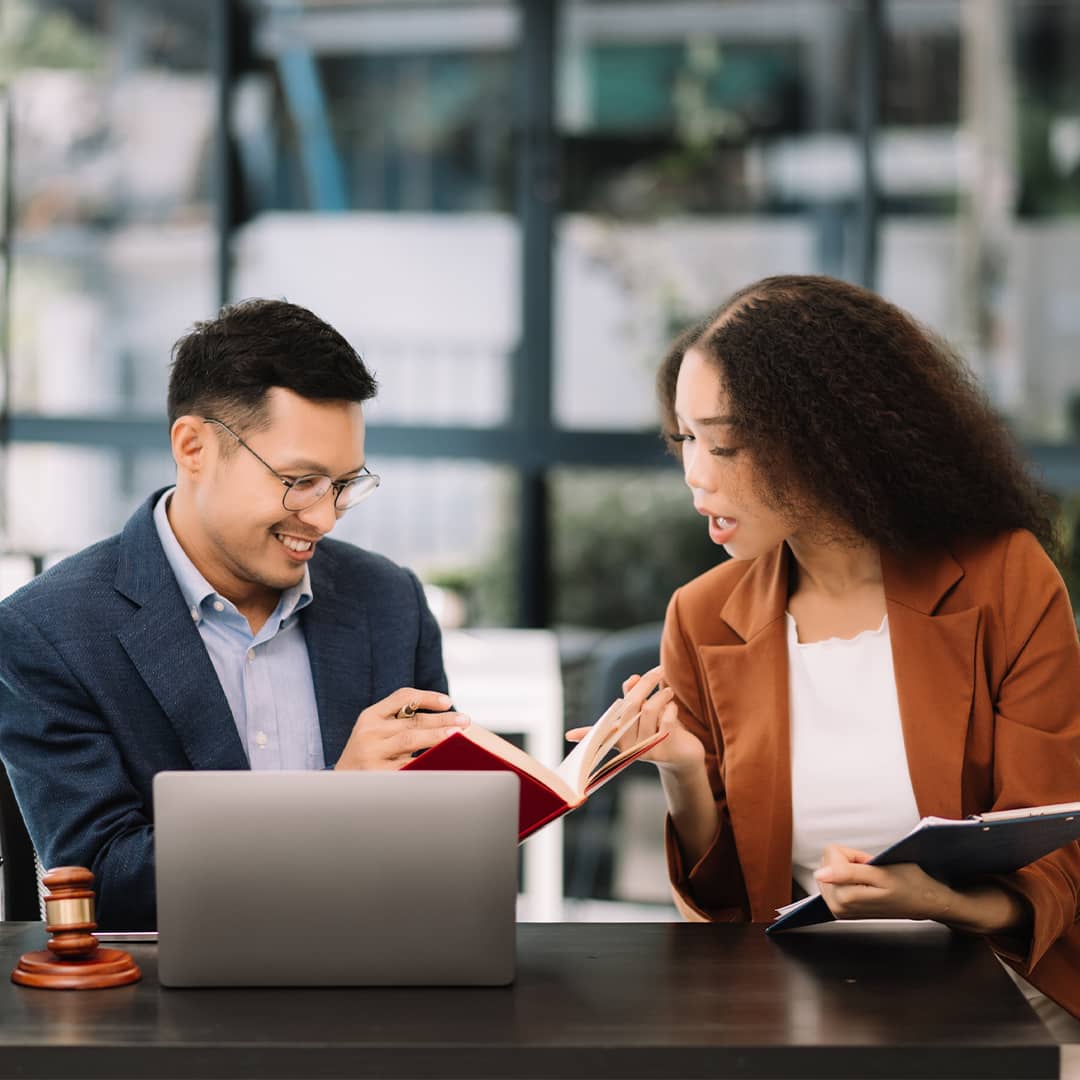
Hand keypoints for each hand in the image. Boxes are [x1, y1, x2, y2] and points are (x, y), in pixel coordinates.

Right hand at [334, 688, 469, 770]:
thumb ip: (399, 723)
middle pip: (412, 721)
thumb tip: (444, 723)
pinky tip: (442, 761)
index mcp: (370, 716)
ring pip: (411, 740)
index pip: (402, 697)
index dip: (427, 697)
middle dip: (442, 720)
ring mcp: (371, 753)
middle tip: (465, 720)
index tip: (448, 702)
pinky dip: (426, 761)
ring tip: (458, 737)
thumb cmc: (366, 755)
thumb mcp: (373, 732)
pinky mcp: (377, 774)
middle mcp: (369, 732)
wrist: (338, 786)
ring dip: (437, 737)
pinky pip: (407, 765)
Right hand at [566, 669, 704, 774]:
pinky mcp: (663, 750)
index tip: (569, 736)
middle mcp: (628, 744)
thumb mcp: (646, 711)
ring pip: (649, 710)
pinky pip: (666, 721)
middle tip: (658, 670)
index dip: (584, 734)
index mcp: (619, 734)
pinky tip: (673, 706)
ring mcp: (644, 748)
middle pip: (631, 705)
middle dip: (645, 684)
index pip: (600, 732)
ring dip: (662, 695)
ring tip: (668, 691)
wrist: (684, 754)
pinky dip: (671, 708)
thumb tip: (632, 679)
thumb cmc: (662, 727)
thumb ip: (636, 696)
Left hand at [813, 845, 955, 920]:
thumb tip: (820, 874)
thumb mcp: (882, 873)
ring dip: (849, 870)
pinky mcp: (840, 909)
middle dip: (850, 862)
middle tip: (872, 873)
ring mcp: (838, 909)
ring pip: (829, 869)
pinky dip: (848, 878)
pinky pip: (832, 879)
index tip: (871, 864)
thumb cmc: (910, 885)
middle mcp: (837, 906)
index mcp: (845, 897)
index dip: (854, 854)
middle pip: (827, 861)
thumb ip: (847, 872)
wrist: (924, 903)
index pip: (832, 853)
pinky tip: (865, 886)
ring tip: (871, 880)